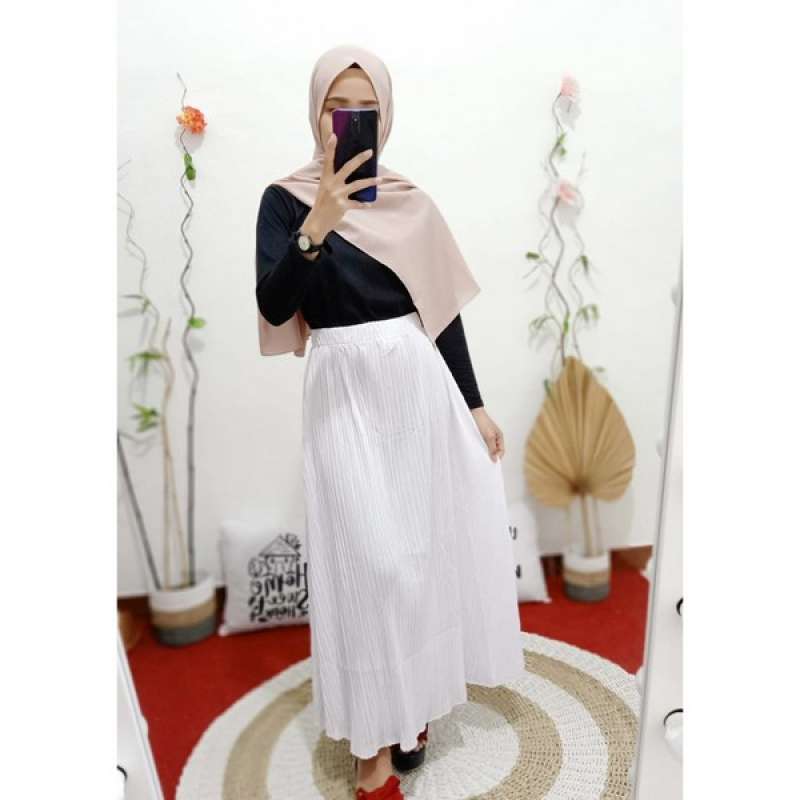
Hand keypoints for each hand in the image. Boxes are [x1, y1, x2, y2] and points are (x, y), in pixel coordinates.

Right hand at [301, 132, 380, 246]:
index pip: (328, 160)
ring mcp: (337, 195)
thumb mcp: (324, 188)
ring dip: (370, 181)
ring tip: (380, 179)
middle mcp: (331, 184)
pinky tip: (369, 203)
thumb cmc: (322, 203)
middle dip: (360, 159)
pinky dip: (364, 204)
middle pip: (348, 168)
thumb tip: (349, 169)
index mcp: (325, 178)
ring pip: (357, 184)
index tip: (334, 136)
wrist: (317, 222)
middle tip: (370, 152)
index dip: (330, 148)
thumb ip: (333, 178)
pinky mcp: (342, 206)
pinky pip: (357, 203)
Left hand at [470, 407, 504, 461]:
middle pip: (495, 450)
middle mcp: (495, 438)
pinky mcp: (482, 436)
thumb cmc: (482, 422)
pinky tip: (477, 450)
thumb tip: (495, 460)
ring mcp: (488, 437)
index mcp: (500, 437)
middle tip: (484, 460)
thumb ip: (492, 448)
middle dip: (491, 455)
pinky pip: (483, 445)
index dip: (497, 457)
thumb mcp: (488, 436)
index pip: (501, 451)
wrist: (473, 412)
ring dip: (485, 452)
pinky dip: (481, 448)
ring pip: (489, 448)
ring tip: (480, 455)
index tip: (490, 462)